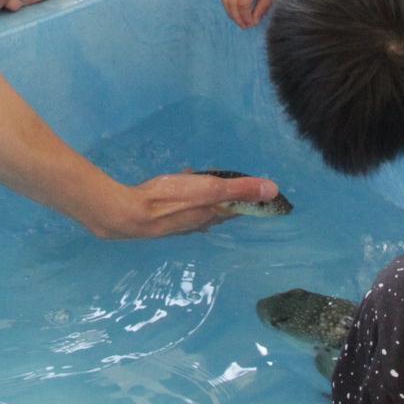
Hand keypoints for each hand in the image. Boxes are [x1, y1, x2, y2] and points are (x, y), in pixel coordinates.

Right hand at [78, 171, 282, 238]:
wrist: (129, 215)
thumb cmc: (171, 200)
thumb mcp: (209, 189)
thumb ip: (239, 188)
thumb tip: (274, 190)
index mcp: (211, 215)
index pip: (236, 209)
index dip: (246, 200)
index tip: (254, 193)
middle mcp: (197, 223)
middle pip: (217, 210)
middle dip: (224, 197)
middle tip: (228, 181)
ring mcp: (178, 223)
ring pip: (198, 208)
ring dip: (203, 196)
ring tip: (201, 180)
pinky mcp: (161, 218)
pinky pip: (180, 205)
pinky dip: (184, 194)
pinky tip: (176, 186)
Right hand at [223, 0, 290, 27]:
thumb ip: (261, 8)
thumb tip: (252, 22)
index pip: (242, 3)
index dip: (246, 17)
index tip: (251, 25)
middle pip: (231, 3)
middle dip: (237, 17)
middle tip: (245, 26)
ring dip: (231, 13)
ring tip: (241, 21)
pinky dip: (230, 6)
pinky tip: (238, 12)